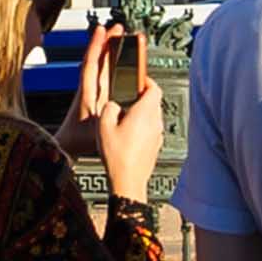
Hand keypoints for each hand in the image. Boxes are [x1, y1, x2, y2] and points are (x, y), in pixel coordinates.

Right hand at [77, 66, 160, 191]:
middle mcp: (155, 122)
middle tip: (127, 98)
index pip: (154, 87)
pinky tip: (128, 135)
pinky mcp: (156, 146)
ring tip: (124, 119)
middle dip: (142, 97)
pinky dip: (143, 127)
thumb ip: (110, 108)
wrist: (128, 180)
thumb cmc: (118, 156)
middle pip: (154, 101)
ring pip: (153, 116)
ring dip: (142, 113)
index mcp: (145, 112)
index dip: (146, 81)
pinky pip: (151, 130)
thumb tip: (114, 105)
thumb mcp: (104, 125)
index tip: (138, 79)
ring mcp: (157, 135)